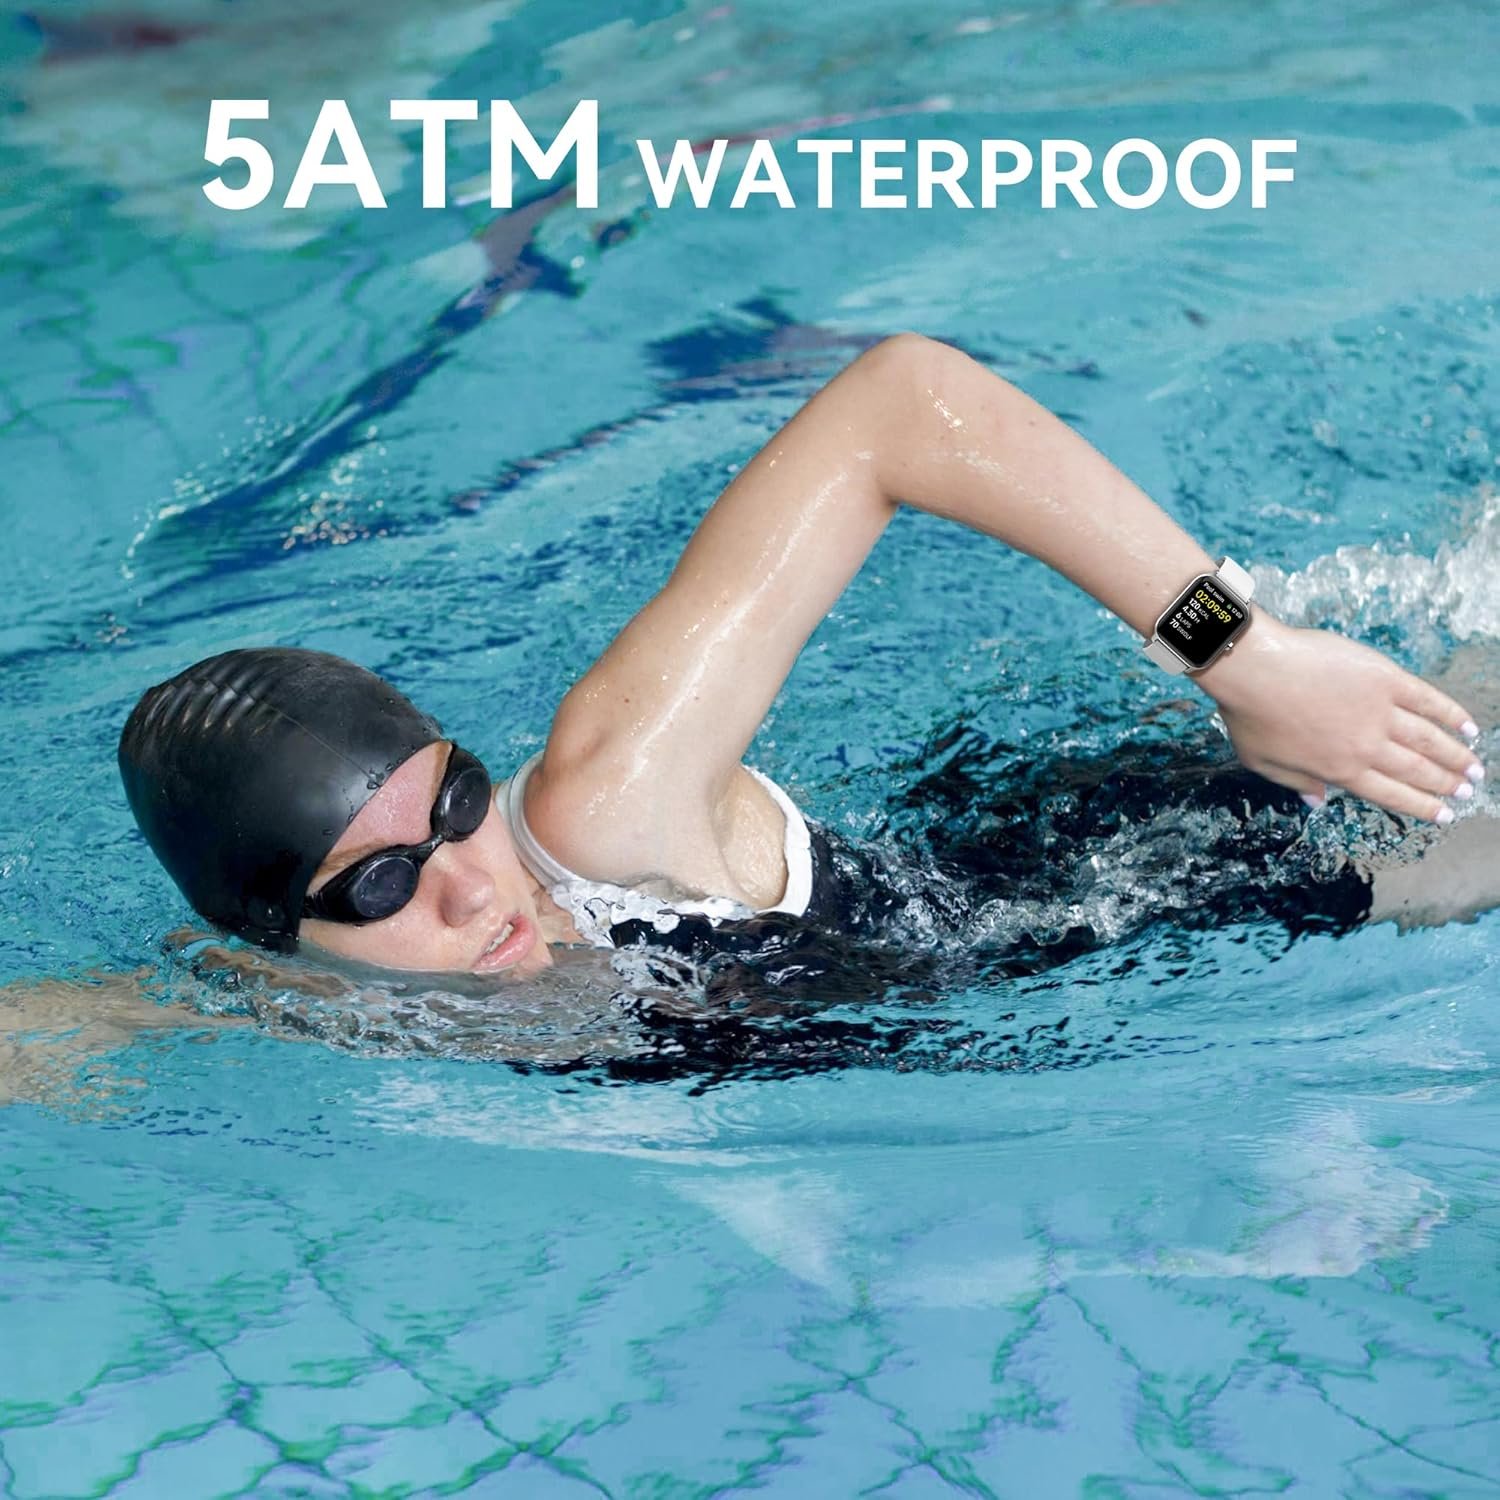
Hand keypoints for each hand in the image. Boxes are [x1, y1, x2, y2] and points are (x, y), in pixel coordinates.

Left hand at [1196, 616, 1483, 822]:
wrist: (1255, 667)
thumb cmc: (1249, 715)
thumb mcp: (1262, 762)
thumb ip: (1296, 783)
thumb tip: (1318, 802)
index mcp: (1339, 770)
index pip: (1389, 795)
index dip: (1421, 806)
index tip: (1444, 815)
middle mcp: (1366, 747)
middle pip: (1415, 770)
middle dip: (1445, 784)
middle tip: (1467, 792)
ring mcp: (1379, 712)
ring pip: (1428, 740)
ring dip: (1456, 756)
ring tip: (1476, 768)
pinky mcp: (1385, 679)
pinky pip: (1427, 700)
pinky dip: (1450, 714)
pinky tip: (1468, 726)